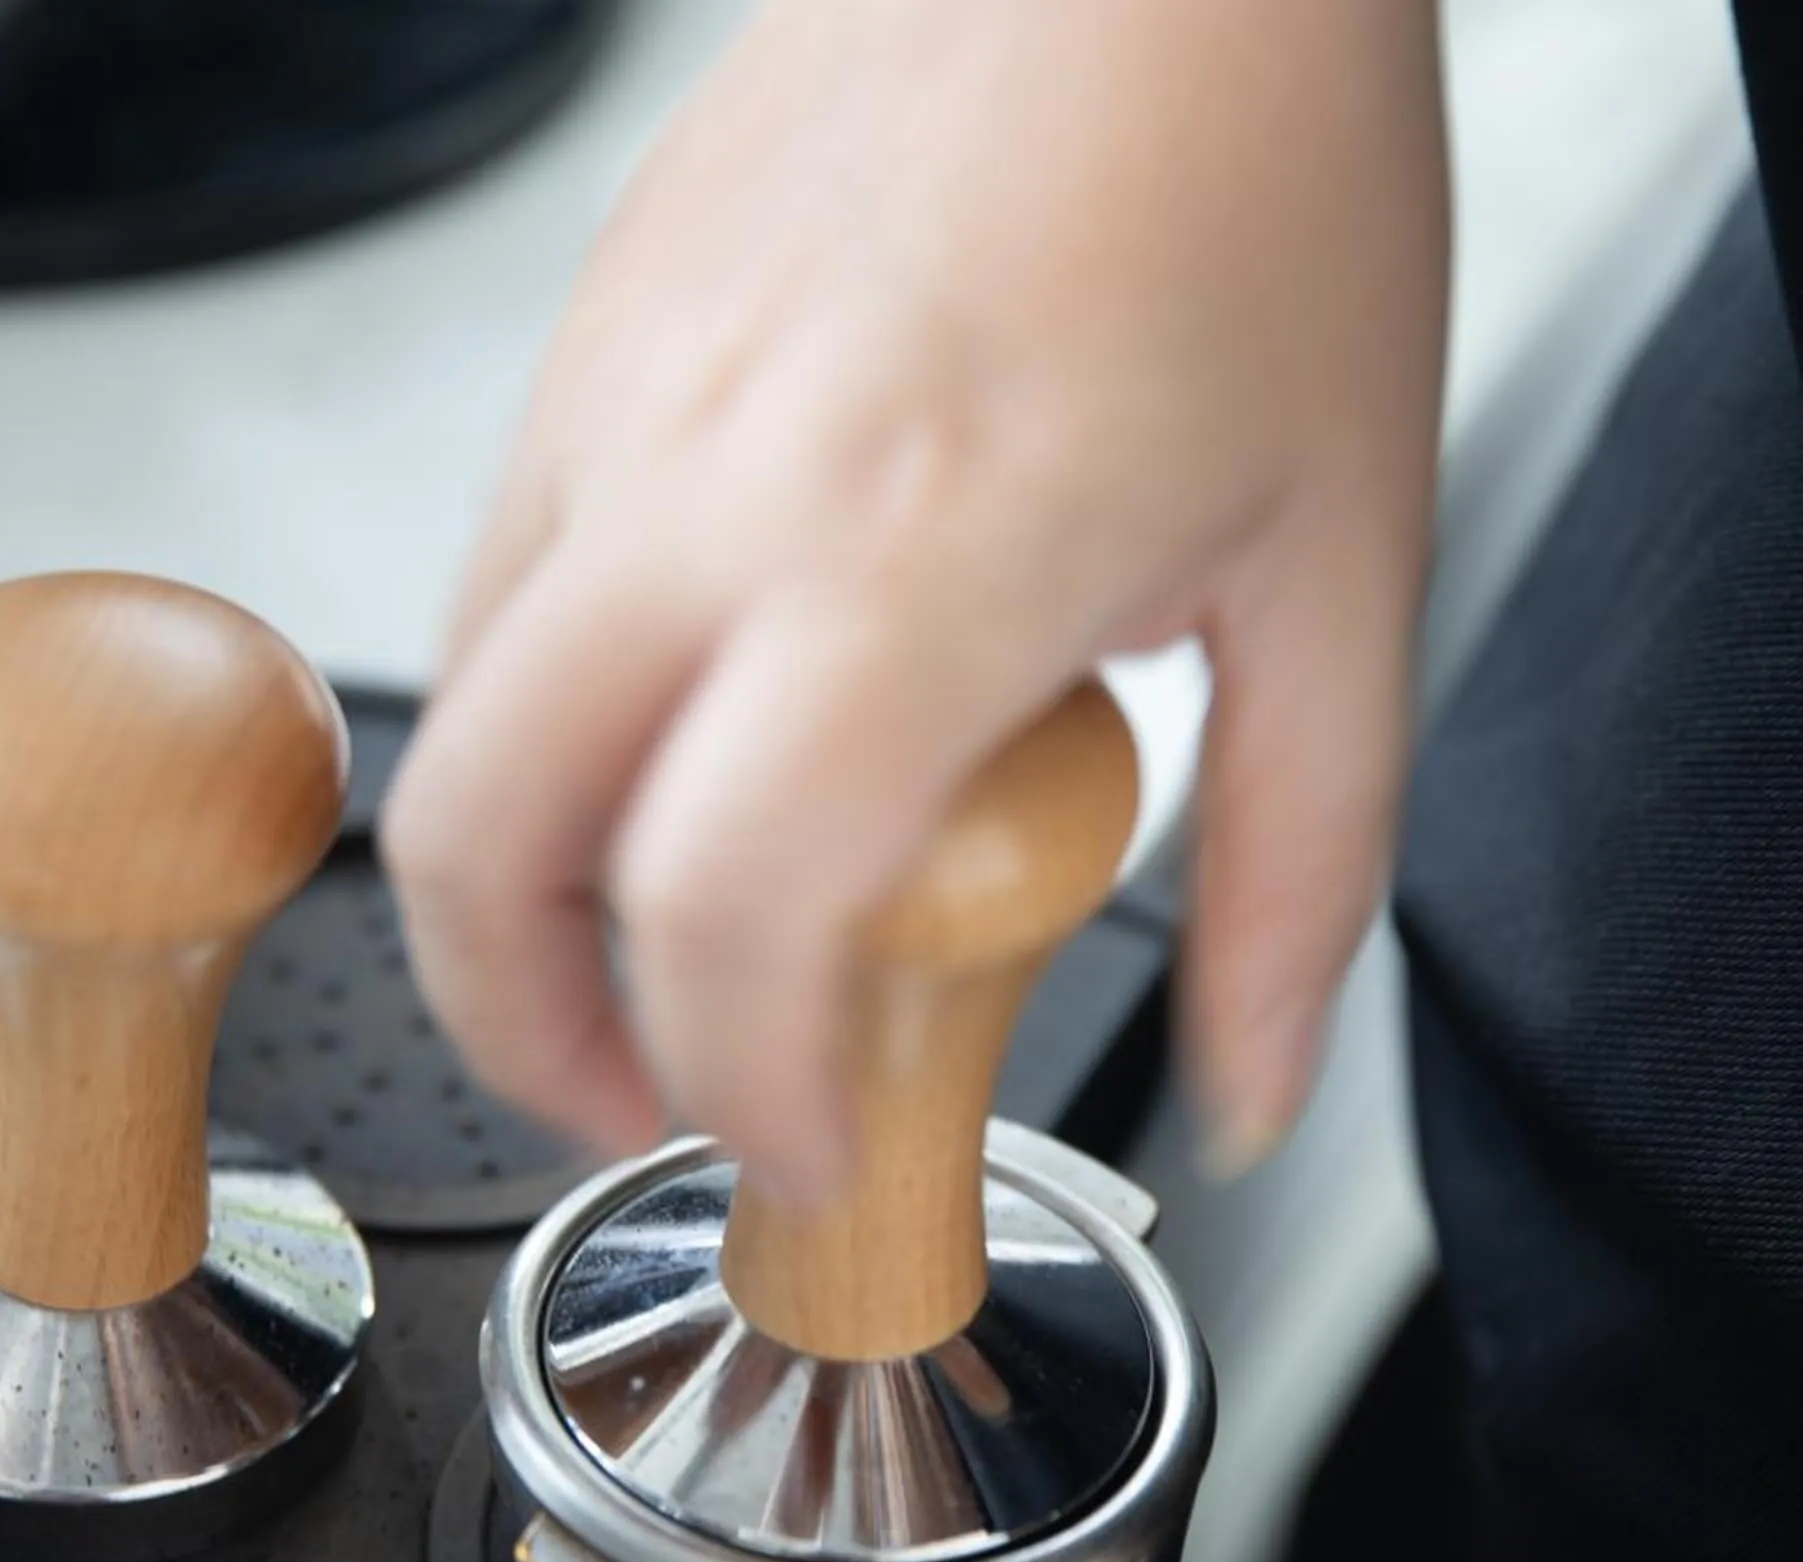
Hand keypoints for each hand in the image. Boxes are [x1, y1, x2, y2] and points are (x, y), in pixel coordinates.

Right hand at [382, 0, 1449, 1197]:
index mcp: (916, 560)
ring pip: (456, 712)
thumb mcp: (1346, 560)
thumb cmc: (1255, 165)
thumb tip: (1260, 1081)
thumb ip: (1298, 865)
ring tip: (665, 935)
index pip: (719, 917)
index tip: (812, 1155)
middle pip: (471, 844)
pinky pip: (500, 578)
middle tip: (647, 1097)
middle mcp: (715, 482)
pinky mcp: (587, 337)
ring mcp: (618, 399)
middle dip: (525, 1035)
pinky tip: (693, 718)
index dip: (738, 1095)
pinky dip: (550, 715)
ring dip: (518, 880)